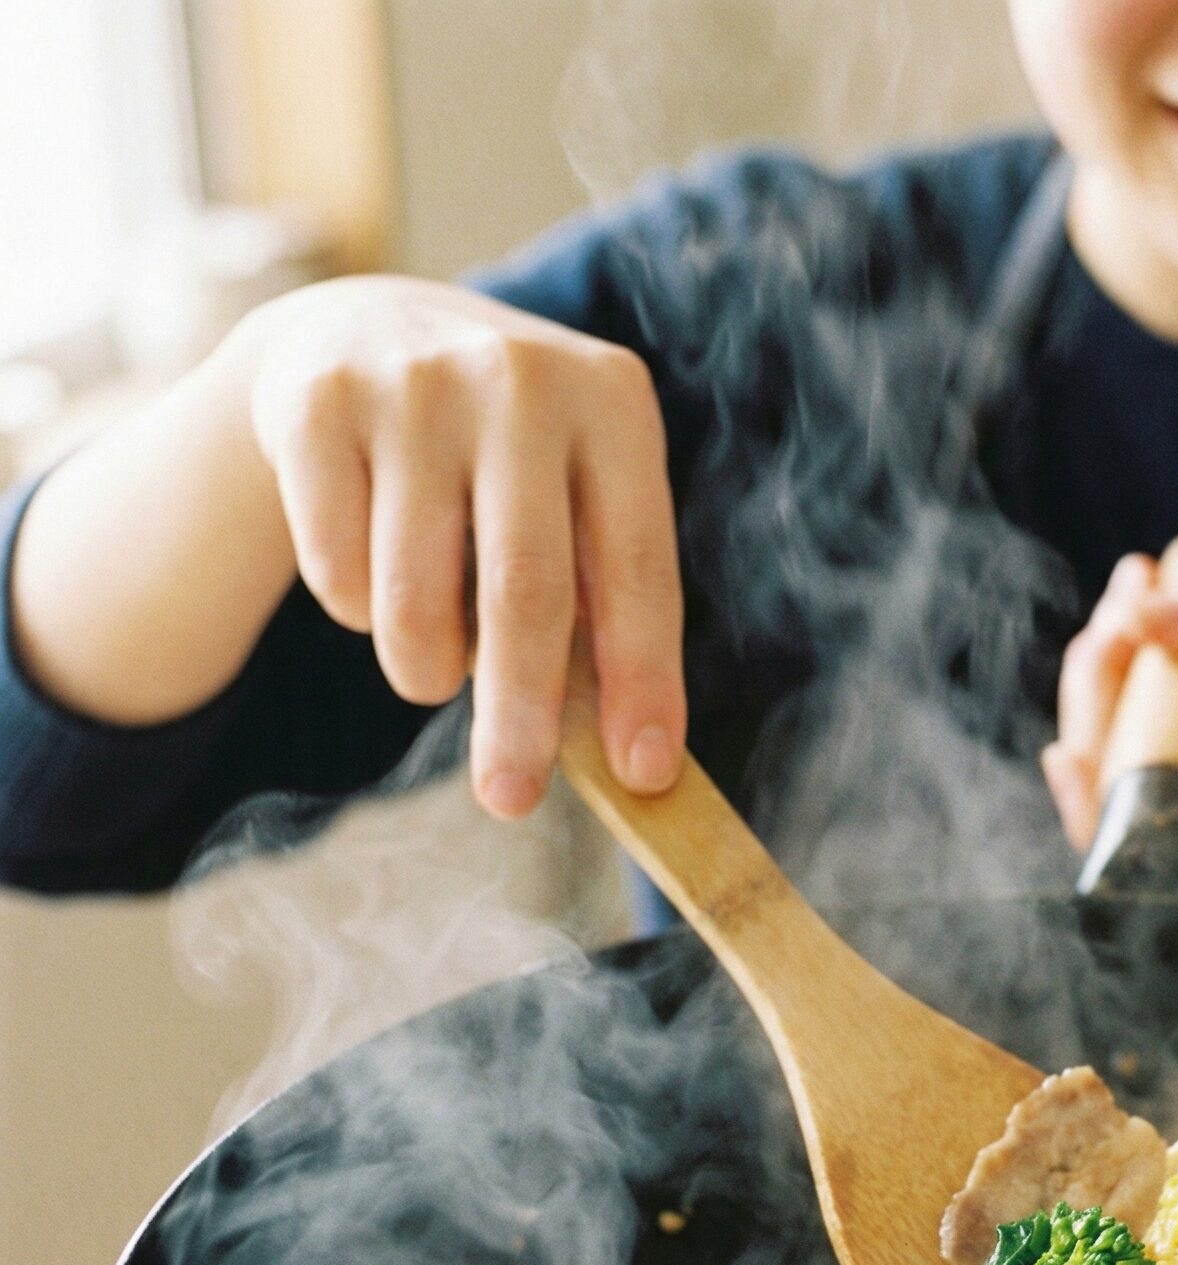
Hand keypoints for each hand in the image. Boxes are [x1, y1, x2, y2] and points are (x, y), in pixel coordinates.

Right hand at [236, 277, 683, 817]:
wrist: (365, 332)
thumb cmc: (507, 461)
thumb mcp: (577, 497)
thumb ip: (604, 608)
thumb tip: (632, 762)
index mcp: (614, 403)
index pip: (639, 570)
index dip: (642, 681)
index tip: (644, 775)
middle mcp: (519, 378)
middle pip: (524, 591)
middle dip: (521, 716)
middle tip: (511, 799)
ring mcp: (412, 382)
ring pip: (416, 597)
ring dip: (425, 670)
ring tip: (433, 667)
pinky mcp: (315, 403)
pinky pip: (336, 573)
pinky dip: (355, 613)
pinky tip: (372, 567)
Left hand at [1044, 556, 1177, 897]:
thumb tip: (1143, 612)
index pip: (1112, 764)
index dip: (1098, 673)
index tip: (1140, 586)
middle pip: (1100, 769)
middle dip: (1104, 664)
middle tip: (1144, 583)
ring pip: (1121, 775)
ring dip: (1123, 684)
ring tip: (1157, 605)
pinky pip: (1156, 780)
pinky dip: (1152, 713)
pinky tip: (1167, 654)